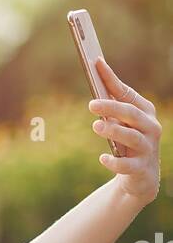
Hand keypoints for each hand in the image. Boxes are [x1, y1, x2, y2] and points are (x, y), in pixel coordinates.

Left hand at [88, 57, 161, 206]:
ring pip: (132, 137)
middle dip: (112, 107)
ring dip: (114, 130)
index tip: (96, 64)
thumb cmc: (127, 144)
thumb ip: (111, 110)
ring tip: (96, 125)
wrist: (141, 177)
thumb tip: (94, 90)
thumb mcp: (121, 125)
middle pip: (131, 114)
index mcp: (145, 112)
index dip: (112, 79)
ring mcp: (148, 148)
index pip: (127, 93)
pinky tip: (102, 158)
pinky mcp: (141, 168)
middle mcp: (150, 127)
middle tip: (91, 104)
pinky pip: (127, 165)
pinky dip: (114, 162)